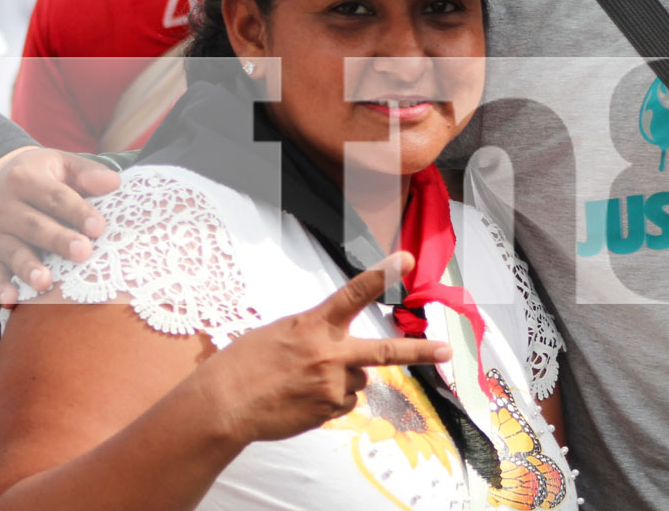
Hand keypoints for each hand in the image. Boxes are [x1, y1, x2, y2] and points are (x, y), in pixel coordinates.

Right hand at [0, 148, 121, 305]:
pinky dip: (0, 288)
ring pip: (14, 252)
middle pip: (35, 226)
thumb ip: (88, 173)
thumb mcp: (64, 164)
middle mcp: (3, 207)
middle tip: (83, 252)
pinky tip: (11, 300)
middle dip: (59, 240)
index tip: (99, 227)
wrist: (3, 182)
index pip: (55, 197)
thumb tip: (113, 182)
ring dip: (28, 268)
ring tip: (45, 282)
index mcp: (23, 179)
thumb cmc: (46, 176)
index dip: (77, 212)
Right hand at [194, 252, 450, 443]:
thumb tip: (340, 345)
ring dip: (340, 379)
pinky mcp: (329, 411)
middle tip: (446, 351)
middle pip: (384, 350)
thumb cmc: (244, 364)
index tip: (406, 257)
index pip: (353, 293)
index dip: (381, 273)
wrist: (222, 405)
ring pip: (357, 380)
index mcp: (314, 325)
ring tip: (303, 382)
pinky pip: (343, 402)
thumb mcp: (280, 332)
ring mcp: (331, 385)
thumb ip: (316, 332)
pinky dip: (330, 400)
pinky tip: (302, 398)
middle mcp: (329, 354)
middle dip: (419, 351)